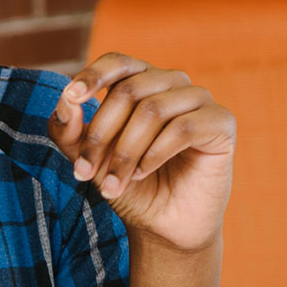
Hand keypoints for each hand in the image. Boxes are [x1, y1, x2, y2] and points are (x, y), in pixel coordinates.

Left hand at [50, 52, 235, 252]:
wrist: (163, 224)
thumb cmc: (128, 186)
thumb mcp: (90, 160)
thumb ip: (70, 132)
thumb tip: (65, 102)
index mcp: (141, 84)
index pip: (118, 62)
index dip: (93, 75)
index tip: (71, 97)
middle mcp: (172, 84)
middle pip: (128, 91)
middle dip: (99, 136)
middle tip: (84, 174)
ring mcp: (199, 100)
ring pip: (152, 110)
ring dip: (124, 153)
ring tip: (113, 184)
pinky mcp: (221, 122)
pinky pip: (182, 127)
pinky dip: (154, 154)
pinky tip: (142, 173)